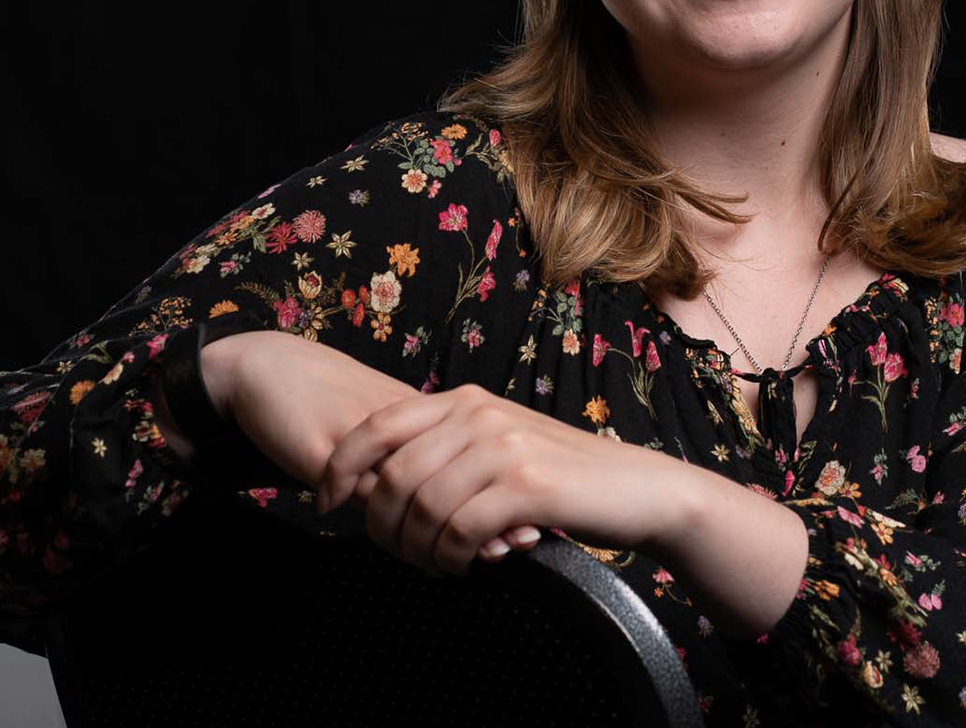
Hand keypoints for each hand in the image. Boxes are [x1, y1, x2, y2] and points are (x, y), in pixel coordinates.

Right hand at [210, 331, 536, 559]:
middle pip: (455, 466)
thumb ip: (408, 452)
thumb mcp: (372, 423)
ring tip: (478, 556)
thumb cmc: (318, 399)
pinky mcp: (329, 453)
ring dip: (449, 523)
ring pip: (417, 484)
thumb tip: (449, 493)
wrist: (263, 370)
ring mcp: (366, 436)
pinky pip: (367, 491)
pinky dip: (394, 521)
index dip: (497, 487)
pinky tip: (411, 544)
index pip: (469, 451)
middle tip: (514, 547)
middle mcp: (399, 421)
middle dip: (487, 509)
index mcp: (415, 412)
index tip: (529, 520)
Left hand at [314, 382, 695, 576]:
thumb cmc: (564, 479)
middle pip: (393, 475)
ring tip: (436, 564)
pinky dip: (451, 557)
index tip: (327, 503)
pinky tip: (465, 565)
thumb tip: (382, 485)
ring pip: (422, 506)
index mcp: (465, 400)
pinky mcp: (526, 485)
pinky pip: (459, 530)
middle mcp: (479, 414)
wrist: (638, 489)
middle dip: (380, 525)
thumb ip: (449, 451)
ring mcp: (503, 446)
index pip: (377, 427)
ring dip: (418, 549)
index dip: (340, 468)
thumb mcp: (500, 446)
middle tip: (396, 555)